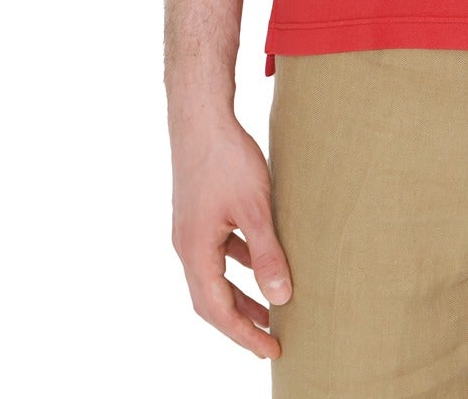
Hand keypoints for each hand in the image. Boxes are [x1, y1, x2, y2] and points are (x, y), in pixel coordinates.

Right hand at [170, 112, 291, 358]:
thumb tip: (281, 298)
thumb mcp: (255, 208)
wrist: (201, 116)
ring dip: (239, 295)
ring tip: (269, 309)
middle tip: (270, 340)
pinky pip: (217, 251)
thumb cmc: (227, 159)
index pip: (217, 309)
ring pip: (213, 275)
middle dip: (240, 322)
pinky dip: (237, 264)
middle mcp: (186, 245)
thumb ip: (267, 254)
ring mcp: (190, 228)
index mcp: (195, 251)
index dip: (244, 334)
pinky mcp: (199, 211)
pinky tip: (258, 261)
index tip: (271, 350)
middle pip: (210, 299)